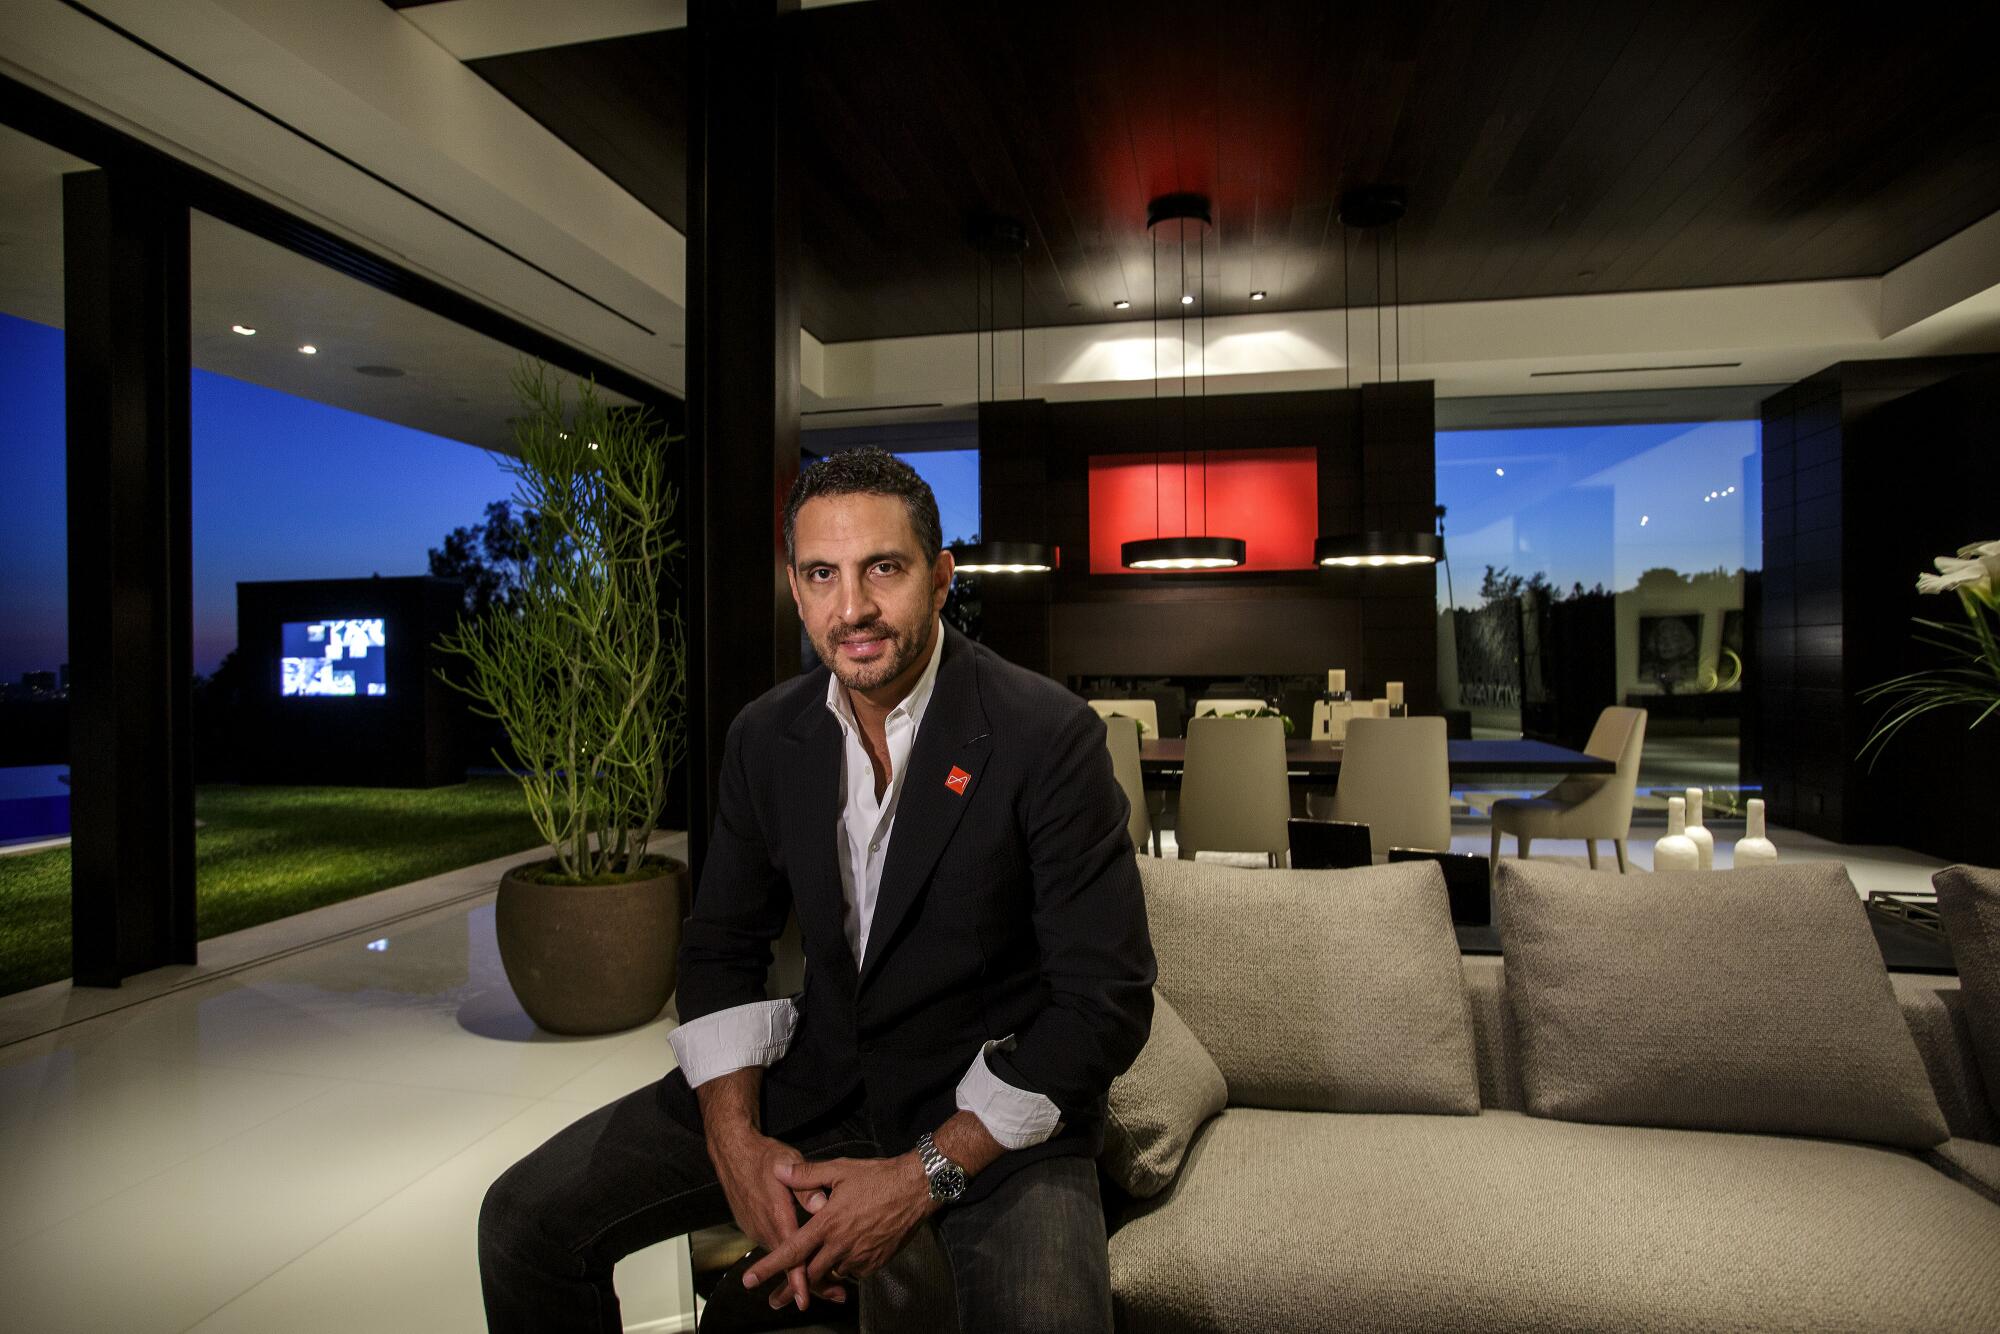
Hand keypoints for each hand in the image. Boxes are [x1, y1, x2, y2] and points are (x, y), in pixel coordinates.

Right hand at [706, 1125, 846, 1311]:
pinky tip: (803, 1258)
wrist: (733, 1152)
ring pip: (781, 1257)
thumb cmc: (764, 1157)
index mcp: (776, 1214)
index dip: (798, 1279)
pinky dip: (788, 1257)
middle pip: (788, 1263)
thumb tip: (823, 1207)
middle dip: (811, 1282)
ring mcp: (756, 1229)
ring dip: (800, 1270)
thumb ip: (807, 1188)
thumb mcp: (790, 1163)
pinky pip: (773, 1246)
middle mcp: (764, 1227)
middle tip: (836, 1294)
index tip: (805, 1299)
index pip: (789, 1254)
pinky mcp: (753, 1227)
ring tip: (826, 1282)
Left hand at [740, 1154, 932, 1294]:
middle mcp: (841, 1245)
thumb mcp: (839, 1169)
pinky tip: (841, 1261)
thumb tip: (779, 1171)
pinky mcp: (876, 1262)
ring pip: (831, 1274)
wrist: (916, 1188)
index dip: (769, 1267)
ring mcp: (860, 1256)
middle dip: (789, 1291)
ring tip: (808, 1283)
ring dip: (819, 1277)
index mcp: (827, 1223)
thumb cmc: (877, 1176)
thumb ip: (806, 1174)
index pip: (791, 1250)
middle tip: (774, 1302)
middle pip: (808, 1276)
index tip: (750, 1280)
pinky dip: (843, 1269)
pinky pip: (852, 1272)